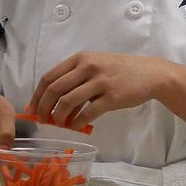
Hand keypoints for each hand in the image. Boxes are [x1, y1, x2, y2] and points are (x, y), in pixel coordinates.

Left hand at [28, 52, 179, 130]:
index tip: (33, 108)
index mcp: (81, 59)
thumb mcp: (96, 66)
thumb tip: (54, 103)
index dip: (37, 95)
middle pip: (55, 90)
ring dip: (59, 117)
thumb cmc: (121, 70)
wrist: (152, 74)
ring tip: (60, 124)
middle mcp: (88, 67)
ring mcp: (101, 82)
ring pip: (68, 102)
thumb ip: (76, 79)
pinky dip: (77, 123)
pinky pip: (87, 113)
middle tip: (43, 120)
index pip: (49, 77)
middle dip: (44, 108)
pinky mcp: (112, 97)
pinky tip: (75, 126)